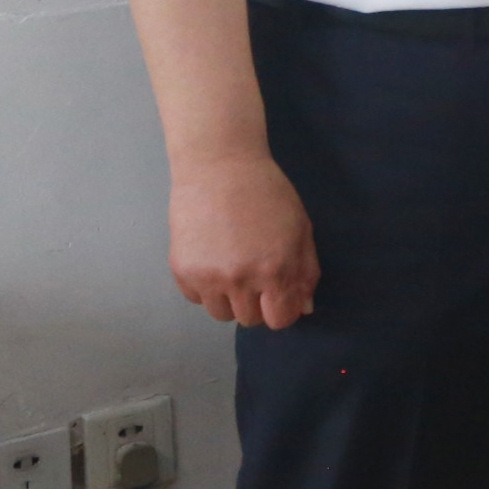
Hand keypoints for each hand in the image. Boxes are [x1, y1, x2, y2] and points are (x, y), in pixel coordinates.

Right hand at [169, 154, 319, 328]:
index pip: (279, 320)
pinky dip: (205, 287)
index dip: (281, 310)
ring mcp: (208, 277)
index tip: (278, 296)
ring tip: (233, 266)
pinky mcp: (182, 271)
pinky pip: (196, 298)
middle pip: (249, 320)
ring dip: (229, 299)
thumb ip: (305, 271)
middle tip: (255, 274)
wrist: (219, 168)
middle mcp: (241, 279)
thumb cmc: (267, 193)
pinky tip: (212, 257)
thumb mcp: (300, 228)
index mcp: (276, 269)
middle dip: (256, 303)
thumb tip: (304, 309)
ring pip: (220, 314)